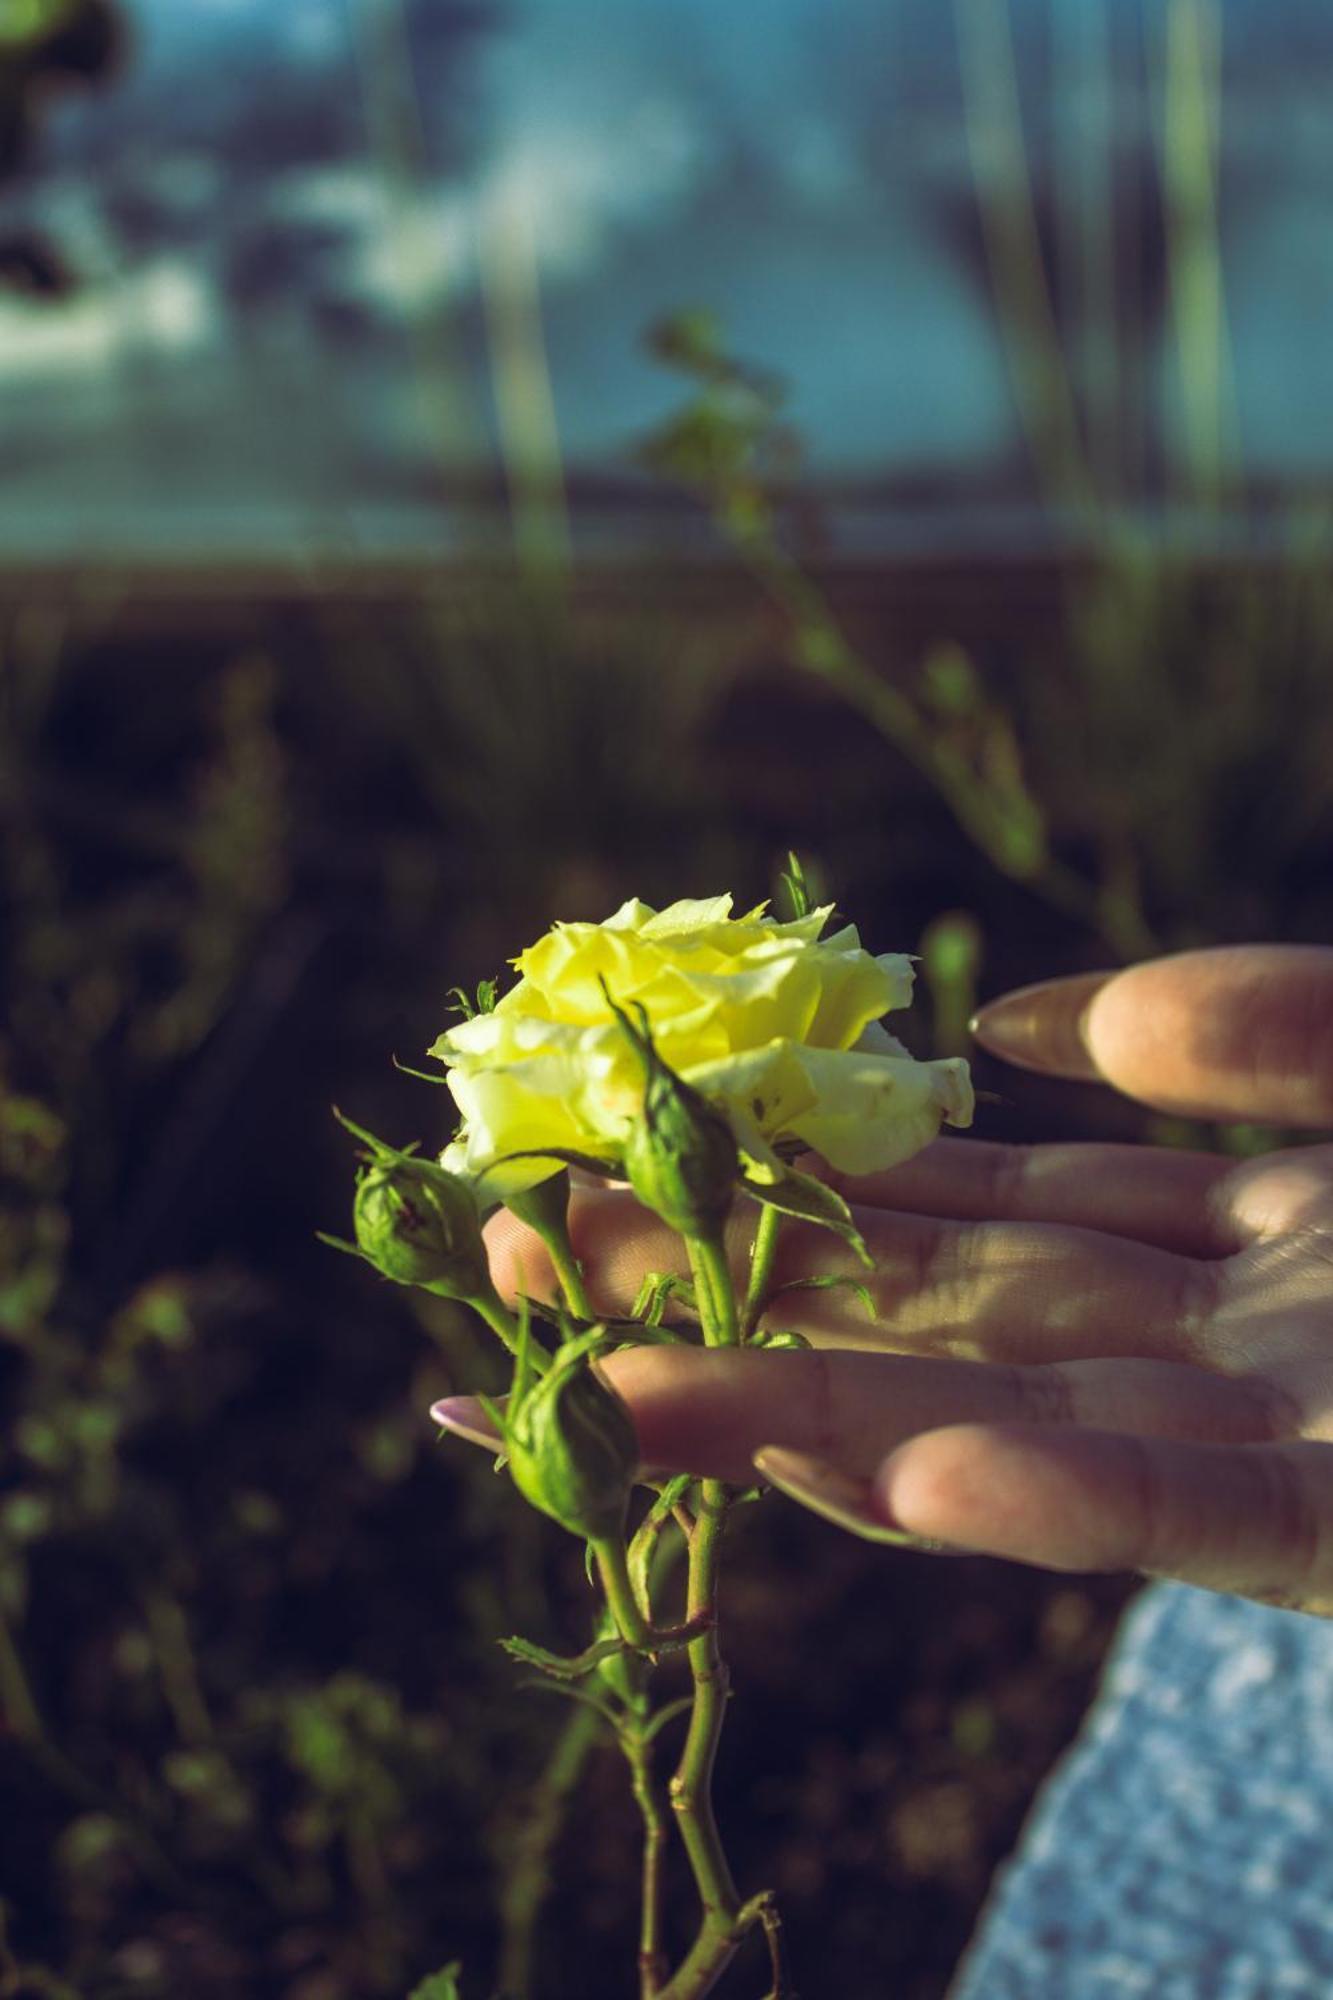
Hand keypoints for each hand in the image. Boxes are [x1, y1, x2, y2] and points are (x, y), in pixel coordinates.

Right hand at [441, 946, 1332, 1613]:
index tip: (609, 1166)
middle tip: (510, 1281)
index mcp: (1227, 1244)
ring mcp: (1279, 1440)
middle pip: (931, 1328)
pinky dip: (1063, 1504)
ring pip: (1008, 1441)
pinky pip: (1207, 1518)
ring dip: (820, 1427)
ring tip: (617, 1405)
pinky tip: (917, 1480)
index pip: (966, 1218)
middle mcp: (1212, 1353)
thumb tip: (997, 1036)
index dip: (785, 1188)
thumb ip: (1240, 1025)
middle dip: (727, 1308)